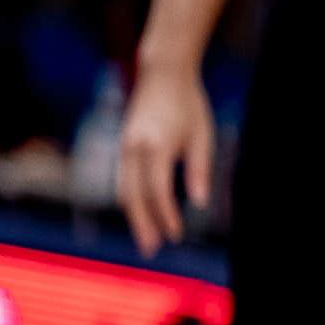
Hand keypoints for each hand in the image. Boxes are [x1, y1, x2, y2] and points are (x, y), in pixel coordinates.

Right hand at [115, 61, 212, 257]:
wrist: (163, 74)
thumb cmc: (189, 105)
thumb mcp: (202, 136)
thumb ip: (200, 170)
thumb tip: (201, 204)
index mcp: (156, 146)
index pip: (158, 191)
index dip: (165, 216)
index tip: (175, 236)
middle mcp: (133, 148)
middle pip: (134, 196)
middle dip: (142, 225)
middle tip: (151, 251)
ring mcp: (124, 146)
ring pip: (123, 189)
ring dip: (133, 216)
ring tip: (145, 239)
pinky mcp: (122, 145)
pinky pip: (123, 178)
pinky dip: (130, 199)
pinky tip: (140, 214)